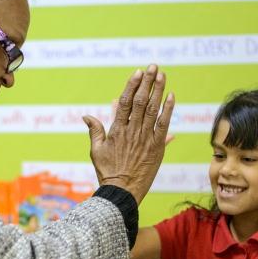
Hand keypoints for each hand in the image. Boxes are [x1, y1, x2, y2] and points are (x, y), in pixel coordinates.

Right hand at [84, 65, 174, 203]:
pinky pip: (164, 125)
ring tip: (162, 74)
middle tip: (153, 66)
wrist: (122, 192)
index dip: (131, 86)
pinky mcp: (157, 147)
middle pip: (140, 101)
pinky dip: (168, 110)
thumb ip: (95, 131)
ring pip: (153, 109)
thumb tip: (86, 116)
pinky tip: (171, 96)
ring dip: (158, 90)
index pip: (124, 102)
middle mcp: (132, 131)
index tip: (137, 72)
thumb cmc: (107, 172)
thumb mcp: (96, 151)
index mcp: (117, 130)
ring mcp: (146, 138)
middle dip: (147, 82)